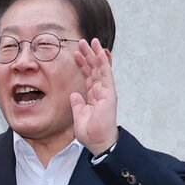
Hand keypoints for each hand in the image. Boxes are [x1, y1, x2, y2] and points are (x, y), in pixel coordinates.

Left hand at [68, 39, 118, 155]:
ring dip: (94, 54)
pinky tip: (100, 52)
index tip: (75, 54)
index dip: (82, 64)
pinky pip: (106, 75)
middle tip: (81, 41)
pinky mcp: (109, 93)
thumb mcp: (79, 116)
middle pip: (94, 68)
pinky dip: (103, 63)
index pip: (88, 76)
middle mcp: (101, 91)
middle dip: (88, 54)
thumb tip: (74, 95)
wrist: (98, 142)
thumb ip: (77, 104)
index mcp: (93, 95)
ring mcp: (106, 91)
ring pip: (100, 68)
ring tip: (89, 41)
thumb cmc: (91, 132)